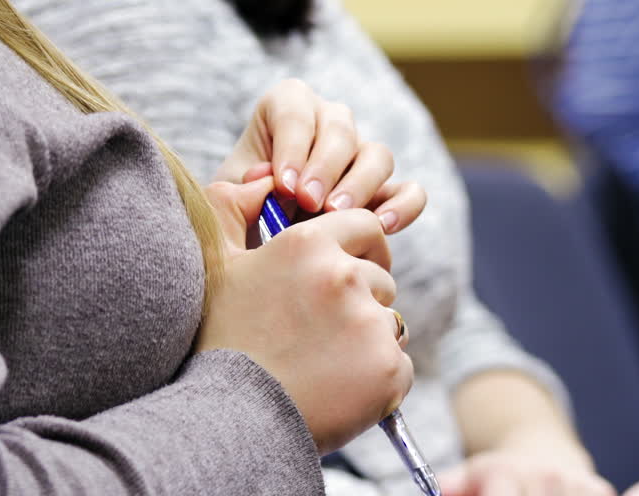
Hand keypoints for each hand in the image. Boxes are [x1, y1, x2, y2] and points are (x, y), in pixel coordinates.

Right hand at [195, 177, 412, 451]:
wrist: (232, 421)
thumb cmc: (221, 342)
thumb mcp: (216, 265)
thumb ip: (233, 207)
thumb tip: (267, 179)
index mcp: (308, 244)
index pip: (365, 226)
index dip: (358, 250)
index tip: (343, 276)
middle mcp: (345, 276)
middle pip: (382, 279)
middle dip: (362, 303)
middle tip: (320, 336)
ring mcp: (371, 323)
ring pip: (391, 324)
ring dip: (369, 342)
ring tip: (325, 367)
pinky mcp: (389, 368)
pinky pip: (399, 367)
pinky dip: (378, 382)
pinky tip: (340, 392)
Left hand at [215, 78, 426, 232]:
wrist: (258, 244)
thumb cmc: (239, 213)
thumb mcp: (227, 195)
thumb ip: (240, 185)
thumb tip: (264, 179)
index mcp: (287, 107)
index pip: (297, 111)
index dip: (292, 147)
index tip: (283, 186)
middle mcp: (330, 124)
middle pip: (341, 130)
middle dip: (325, 167)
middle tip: (308, 202)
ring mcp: (363, 158)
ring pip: (378, 156)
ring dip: (360, 185)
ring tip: (339, 216)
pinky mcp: (387, 192)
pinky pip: (410, 191)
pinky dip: (402, 207)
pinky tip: (382, 228)